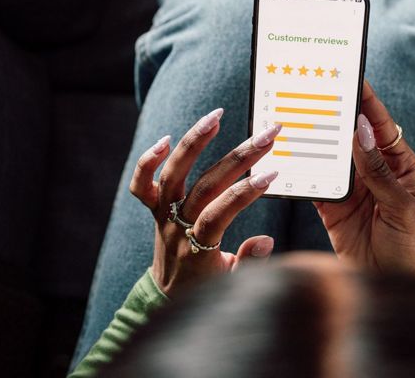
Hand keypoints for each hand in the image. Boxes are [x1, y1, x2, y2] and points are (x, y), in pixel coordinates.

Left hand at [129, 108, 281, 295]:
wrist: (165, 297)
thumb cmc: (205, 286)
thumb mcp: (231, 283)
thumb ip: (249, 262)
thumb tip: (265, 240)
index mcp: (198, 250)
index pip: (219, 214)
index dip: (244, 194)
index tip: (272, 174)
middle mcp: (176, 229)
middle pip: (204, 187)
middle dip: (239, 158)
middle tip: (266, 135)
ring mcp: (161, 216)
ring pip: (172, 175)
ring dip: (194, 142)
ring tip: (217, 116)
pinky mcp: (152, 209)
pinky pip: (142, 184)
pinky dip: (149, 161)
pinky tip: (168, 139)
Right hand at [314, 82, 414, 289]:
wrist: (397, 289)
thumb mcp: (403, 208)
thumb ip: (379, 172)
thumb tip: (361, 132)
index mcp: (400, 167)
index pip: (381, 128)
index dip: (368, 103)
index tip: (353, 78)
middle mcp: (374, 174)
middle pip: (351, 137)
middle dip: (335, 116)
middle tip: (315, 91)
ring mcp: (352, 192)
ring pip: (330, 157)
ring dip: (315, 141)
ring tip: (295, 117)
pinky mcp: (332, 211)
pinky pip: (314, 185)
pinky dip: (301, 172)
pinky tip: (287, 157)